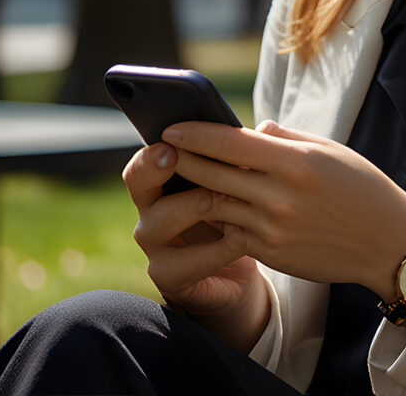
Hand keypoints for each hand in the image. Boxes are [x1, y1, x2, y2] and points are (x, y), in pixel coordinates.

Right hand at [122, 141, 268, 351]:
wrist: (247, 267)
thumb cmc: (242, 211)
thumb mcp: (242, 183)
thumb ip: (245, 157)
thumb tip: (266, 128)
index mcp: (165, 179)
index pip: (146, 159)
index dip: (155, 150)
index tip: (171, 138)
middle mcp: (151, 209)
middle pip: (138, 182)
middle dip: (156, 168)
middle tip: (176, 157)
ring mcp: (155, 245)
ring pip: (160, 220)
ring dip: (199, 205)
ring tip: (234, 202)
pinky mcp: (168, 276)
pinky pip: (184, 263)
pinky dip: (217, 250)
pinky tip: (242, 240)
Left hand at [160, 120, 405, 299]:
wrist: (388, 243)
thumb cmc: (362, 187)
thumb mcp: (330, 151)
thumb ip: (285, 139)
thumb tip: (251, 129)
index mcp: (297, 162)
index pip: (232, 143)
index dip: (197, 133)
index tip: (172, 125)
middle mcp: (281, 196)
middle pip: (214, 174)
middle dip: (183, 159)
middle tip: (160, 147)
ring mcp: (274, 229)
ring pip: (216, 204)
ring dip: (193, 189)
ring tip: (175, 174)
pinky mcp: (272, 253)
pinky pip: (231, 232)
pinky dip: (216, 216)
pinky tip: (205, 204)